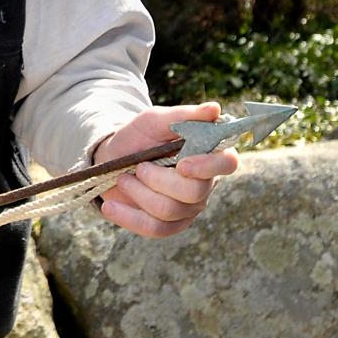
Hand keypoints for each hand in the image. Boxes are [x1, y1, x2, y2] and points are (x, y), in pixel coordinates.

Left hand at [93, 102, 237, 237]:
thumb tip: (214, 108)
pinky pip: (153, 229)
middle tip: (138, 166)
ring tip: (123, 178)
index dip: (208, 166)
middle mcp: (203, 185)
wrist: (112, 157)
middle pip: (194, 193)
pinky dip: (128, 217)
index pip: (227, 163)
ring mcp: (187, 208)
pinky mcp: (167, 225)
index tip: (182, 164)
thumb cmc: (139, 136)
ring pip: (169, 211)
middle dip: (158, 180)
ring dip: (139, 193)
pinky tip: (110, 206)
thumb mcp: (154, 120)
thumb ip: (183, 116)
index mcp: (207, 155)